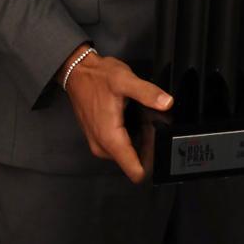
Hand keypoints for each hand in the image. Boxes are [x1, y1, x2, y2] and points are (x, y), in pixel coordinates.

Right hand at [59, 48, 172, 182]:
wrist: (77, 71)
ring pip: (127, 154)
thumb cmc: (96, 76)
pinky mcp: (98, 138)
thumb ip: (147, 93)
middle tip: (150, 123)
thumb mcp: (125, 80)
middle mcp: (103, 147)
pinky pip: (119, 146)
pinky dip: (128, 135)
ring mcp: (99, 144)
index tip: (160, 147)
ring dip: (138, 140)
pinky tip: (130, 117)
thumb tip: (167, 103)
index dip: (153, 163)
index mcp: (110, 138)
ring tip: (140, 117)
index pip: (135, 172)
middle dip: (147, 146)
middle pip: (134, 162)